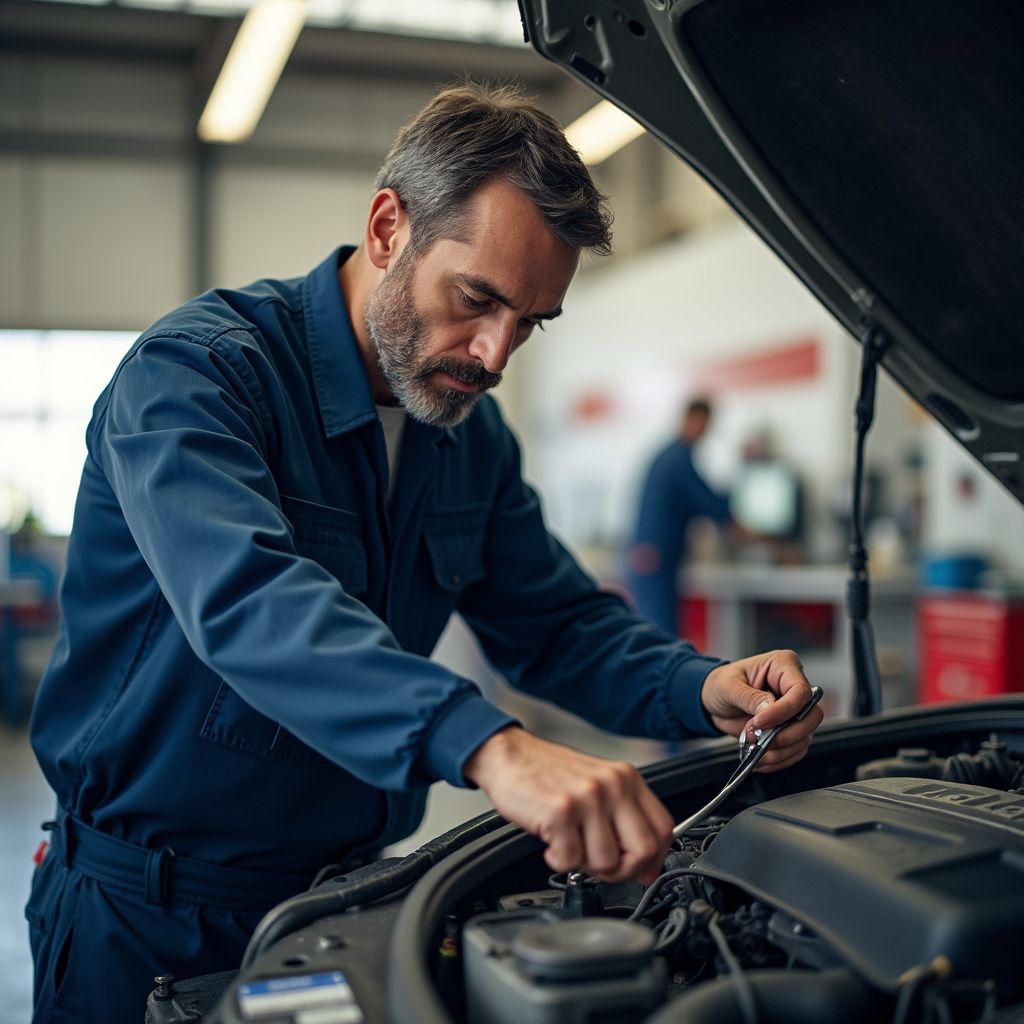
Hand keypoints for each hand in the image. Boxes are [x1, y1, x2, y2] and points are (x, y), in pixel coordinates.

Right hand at [464, 726, 673, 884]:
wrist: (507, 754)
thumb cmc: (548, 773)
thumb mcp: (597, 783)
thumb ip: (624, 816)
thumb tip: (645, 864)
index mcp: (625, 778)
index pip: (663, 828)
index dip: (655, 859)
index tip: (642, 871)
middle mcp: (612, 785)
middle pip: (643, 850)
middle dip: (622, 870)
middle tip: (600, 866)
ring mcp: (587, 798)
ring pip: (607, 862)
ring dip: (584, 864)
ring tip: (569, 845)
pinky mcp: (560, 812)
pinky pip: (571, 861)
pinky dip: (558, 861)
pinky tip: (552, 844)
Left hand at [701, 649, 823, 771]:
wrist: (713, 701)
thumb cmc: (720, 684)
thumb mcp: (728, 686)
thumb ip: (750, 697)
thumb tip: (769, 708)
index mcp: (783, 666)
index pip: (800, 692)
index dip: (784, 711)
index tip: (760, 722)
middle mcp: (793, 687)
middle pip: (811, 716)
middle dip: (786, 734)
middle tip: (759, 739)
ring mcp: (794, 711)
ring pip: (805, 737)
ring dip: (780, 751)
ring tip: (755, 750)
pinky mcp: (790, 730)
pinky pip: (795, 750)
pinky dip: (779, 759)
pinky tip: (760, 758)